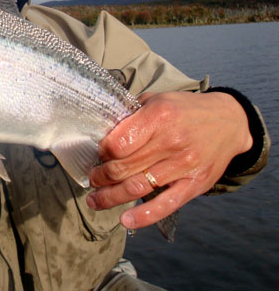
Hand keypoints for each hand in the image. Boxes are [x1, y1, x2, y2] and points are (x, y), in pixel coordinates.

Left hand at [86, 91, 251, 229]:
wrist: (229, 122)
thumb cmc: (185, 110)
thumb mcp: (156, 100)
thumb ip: (130, 115)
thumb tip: (101, 133)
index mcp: (158, 117)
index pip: (117, 144)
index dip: (101, 153)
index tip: (97, 155)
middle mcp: (171, 142)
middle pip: (123, 168)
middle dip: (100, 177)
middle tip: (92, 179)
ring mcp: (184, 165)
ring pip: (137, 187)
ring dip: (110, 197)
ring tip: (95, 200)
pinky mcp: (195, 184)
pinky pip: (166, 204)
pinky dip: (144, 216)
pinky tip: (125, 219)